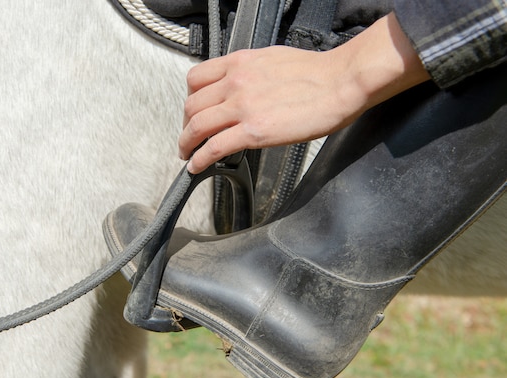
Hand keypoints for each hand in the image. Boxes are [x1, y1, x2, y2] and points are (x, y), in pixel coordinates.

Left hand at [180, 13, 429, 173]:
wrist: (342, 82)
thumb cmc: (317, 73)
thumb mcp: (273, 60)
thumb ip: (250, 73)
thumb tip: (242, 87)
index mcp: (240, 63)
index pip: (196, 79)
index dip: (190, 99)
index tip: (192, 112)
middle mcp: (235, 82)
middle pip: (192, 105)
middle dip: (186, 125)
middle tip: (189, 138)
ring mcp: (242, 106)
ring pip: (196, 126)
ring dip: (186, 144)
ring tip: (188, 155)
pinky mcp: (254, 131)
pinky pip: (214, 148)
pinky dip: (199, 159)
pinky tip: (197, 167)